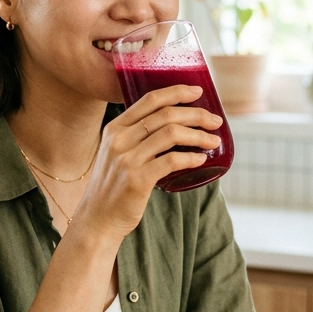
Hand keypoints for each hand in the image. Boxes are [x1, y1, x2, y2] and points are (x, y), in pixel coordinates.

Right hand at [75, 85, 222, 240]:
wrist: (96, 220)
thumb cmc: (113, 188)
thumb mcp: (116, 154)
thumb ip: (137, 138)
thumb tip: (176, 127)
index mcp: (115, 128)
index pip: (150, 100)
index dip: (176, 92)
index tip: (197, 92)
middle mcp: (119, 139)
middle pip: (165, 115)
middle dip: (196, 114)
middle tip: (215, 121)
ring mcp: (127, 159)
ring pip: (172, 134)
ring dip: (199, 135)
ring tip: (214, 141)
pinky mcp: (137, 179)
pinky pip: (172, 161)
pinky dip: (191, 158)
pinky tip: (201, 159)